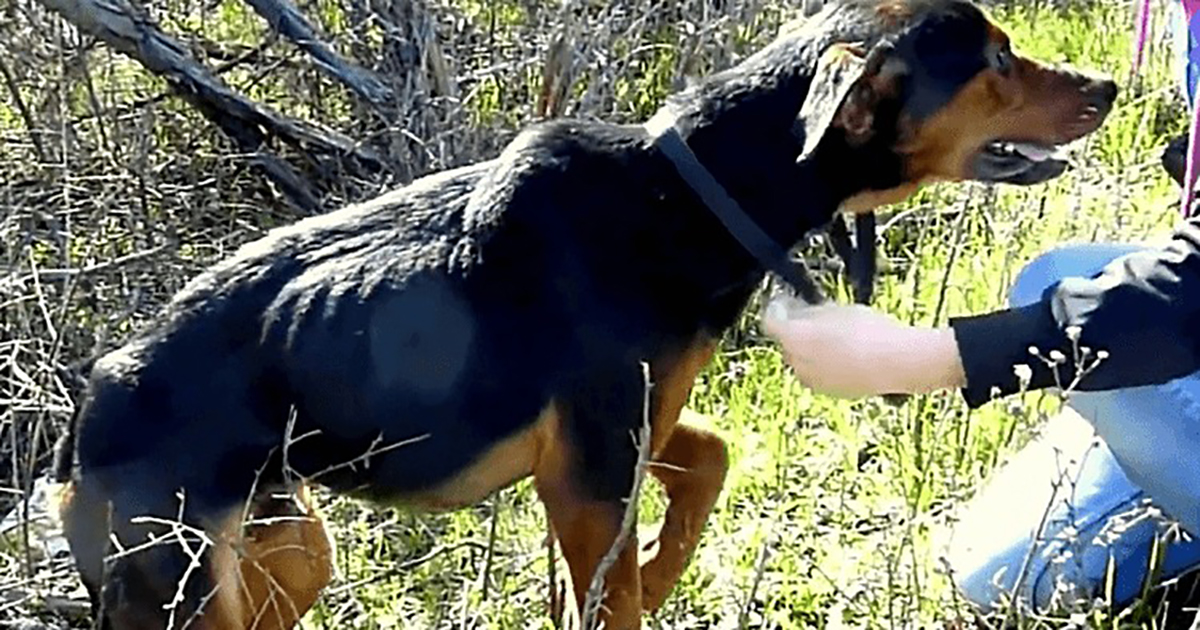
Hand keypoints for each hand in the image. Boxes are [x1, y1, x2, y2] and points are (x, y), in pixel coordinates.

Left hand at [760, 295, 965, 397]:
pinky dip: (824, 365)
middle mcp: (798, 363)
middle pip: (787, 345)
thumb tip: (802, 314)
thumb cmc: (870, 332)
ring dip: (809, 351)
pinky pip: (819, 375)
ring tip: (833, 338)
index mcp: (795, 338)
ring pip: (802, 362)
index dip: (776, 312)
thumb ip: (813, 312)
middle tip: (811, 320)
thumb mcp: (838, 310)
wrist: (898, 363)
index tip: (783, 305)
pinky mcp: (831, 392)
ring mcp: (814, 381)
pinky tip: (845, 355)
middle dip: (795, 333)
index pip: (770, 323)